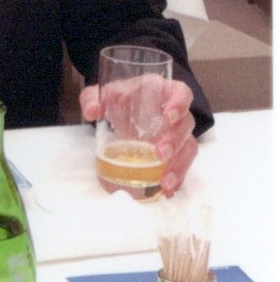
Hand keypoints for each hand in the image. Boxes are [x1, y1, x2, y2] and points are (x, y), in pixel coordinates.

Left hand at [80, 79, 197, 194]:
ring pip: (189, 147)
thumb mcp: (103, 93)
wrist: (121, 109)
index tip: (169, 116)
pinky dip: (178, 178)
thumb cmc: (119, 97)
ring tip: (166, 182)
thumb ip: (92, 98)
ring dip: (180, 165)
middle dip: (176, 140)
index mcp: (161, 91)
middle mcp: (173, 112)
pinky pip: (182, 164)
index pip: (181, 92)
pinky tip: (167, 190)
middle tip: (160, 154)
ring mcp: (176, 133)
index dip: (179, 103)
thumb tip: (91, 111)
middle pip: (186, 124)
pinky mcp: (174, 151)